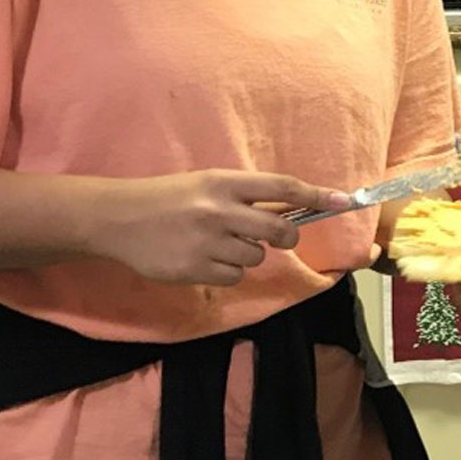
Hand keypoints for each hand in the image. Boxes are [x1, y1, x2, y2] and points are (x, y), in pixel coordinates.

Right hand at [85, 170, 350, 286]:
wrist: (117, 218)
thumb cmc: (168, 198)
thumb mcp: (206, 184)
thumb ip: (244, 196)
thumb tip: (290, 211)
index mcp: (225, 183)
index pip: (282, 188)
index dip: (316, 195)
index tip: (343, 201)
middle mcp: (220, 211)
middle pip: (279, 231)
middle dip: (284, 237)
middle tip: (271, 236)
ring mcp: (208, 242)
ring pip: (256, 257)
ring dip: (246, 254)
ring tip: (217, 243)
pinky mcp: (195, 269)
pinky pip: (233, 277)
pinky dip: (225, 272)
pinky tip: (203, 259)